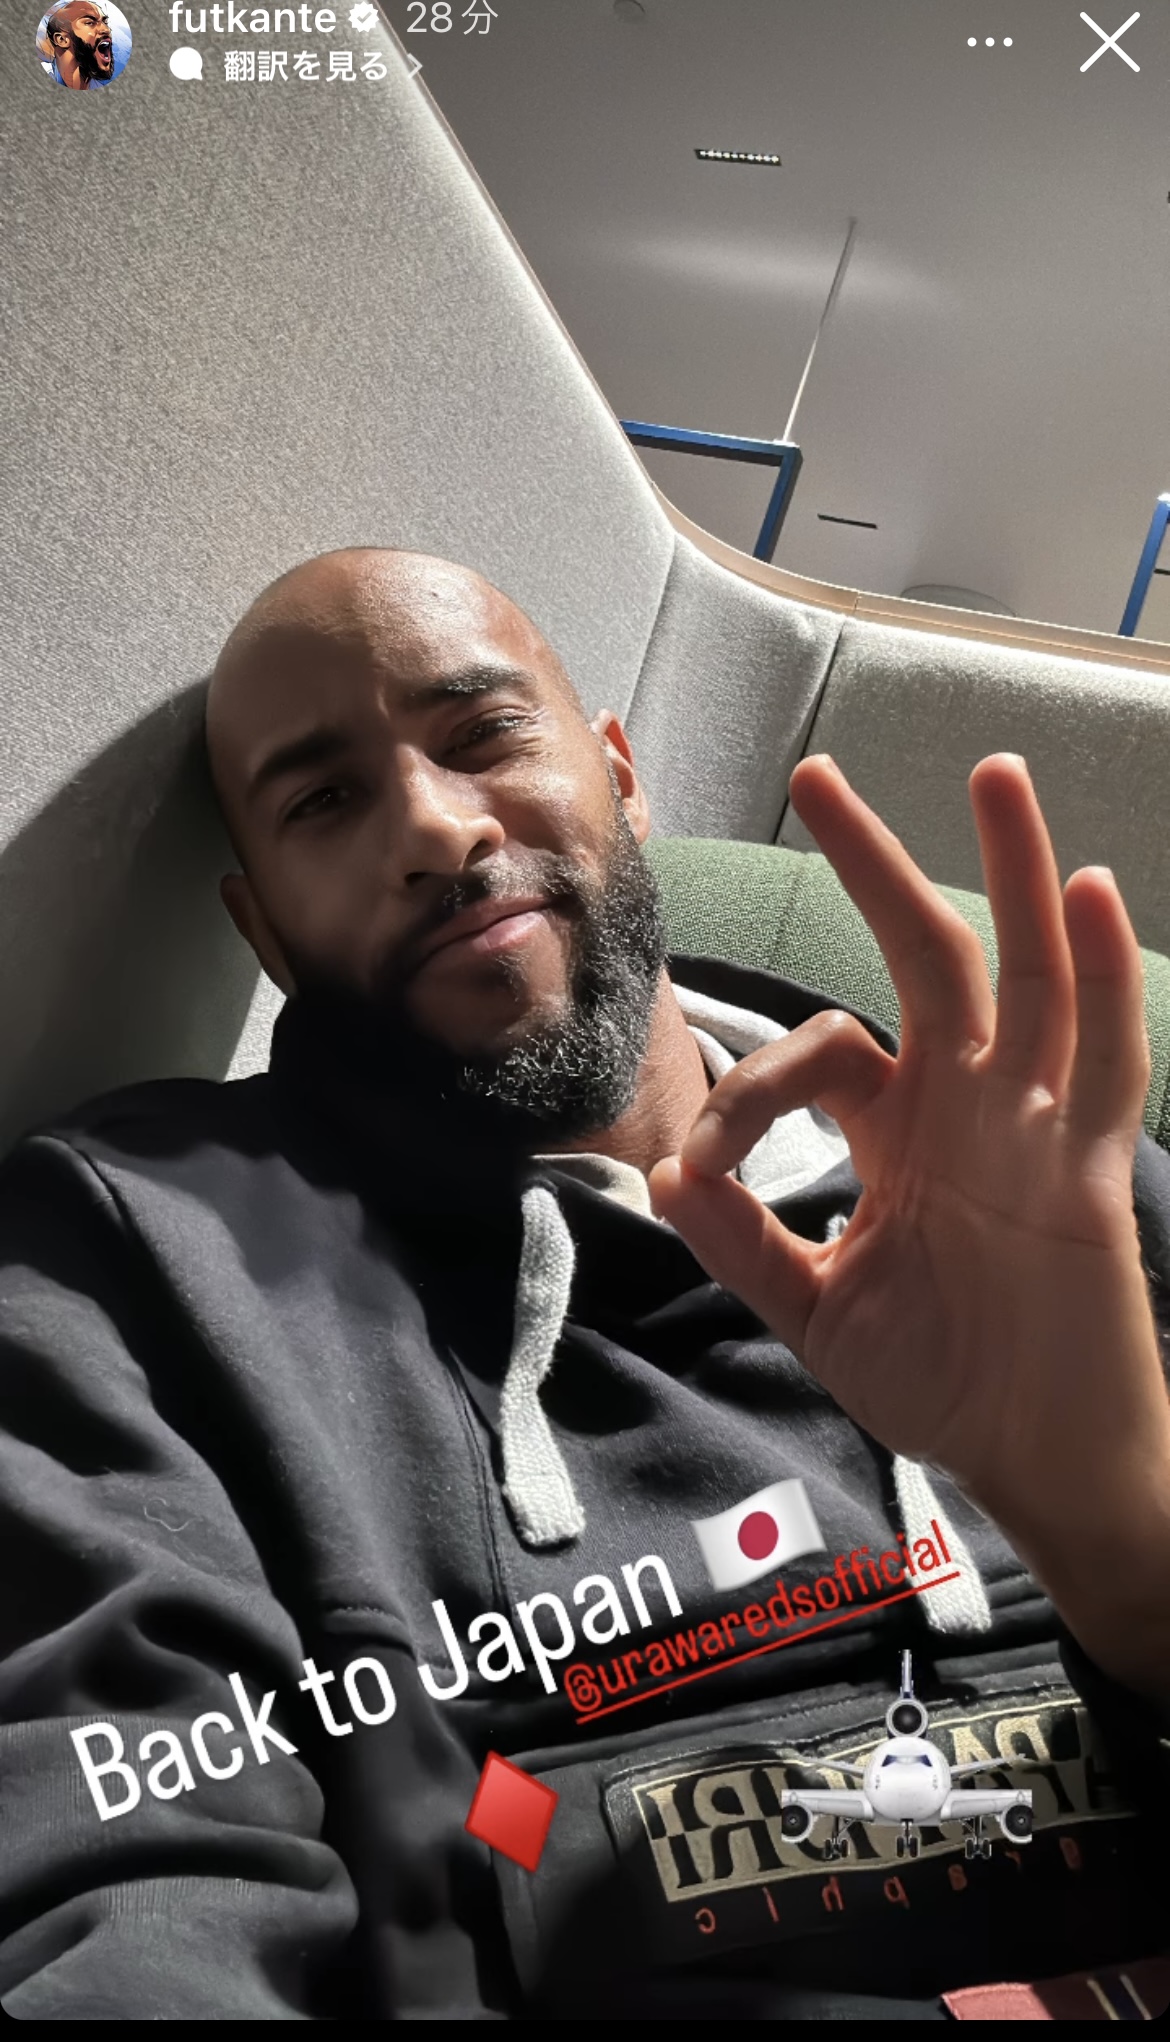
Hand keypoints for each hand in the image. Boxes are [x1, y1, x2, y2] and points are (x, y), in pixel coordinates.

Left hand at [649, 755, 1169, 1685]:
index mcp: (895, 1130)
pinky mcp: (1088, 1165)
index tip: (698, 1166)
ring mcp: (1032, 1123)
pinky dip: (1098, 977)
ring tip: (994, 774)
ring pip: (1024, 972)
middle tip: (819, 774)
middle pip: (926, 953)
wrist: (1033, 1459)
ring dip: (1011, 871)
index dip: (748, 1090)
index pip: (817, 1051)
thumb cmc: (941, 1381)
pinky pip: (1102, 1058)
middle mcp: (964, 1104)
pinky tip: (1084, 893)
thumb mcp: (817, 1313)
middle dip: (875, 863)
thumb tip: (665, 1177)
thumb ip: (747, 1246)